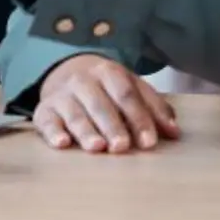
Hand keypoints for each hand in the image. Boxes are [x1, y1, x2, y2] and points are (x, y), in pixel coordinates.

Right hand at [34, 55, 179, 153]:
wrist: (66, 71)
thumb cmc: (107, 88)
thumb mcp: (131, 88)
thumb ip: (153, 107)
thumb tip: (174, 132)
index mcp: (109, 72)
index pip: (126, 94)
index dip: (139, 117)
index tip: (149, 142)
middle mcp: (84, 80)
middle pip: (100, 103)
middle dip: (112, 125)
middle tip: (122, 147)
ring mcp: (62, 95)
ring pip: (74, 112)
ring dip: (85, 130)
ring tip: (97, 148)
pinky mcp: (44, 110)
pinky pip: (46, 120)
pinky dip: (52, 132)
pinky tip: (62, 144)